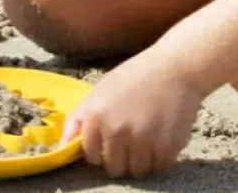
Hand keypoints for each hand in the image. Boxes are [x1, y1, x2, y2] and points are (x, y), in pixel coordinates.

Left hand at [62, 51, 203, 176]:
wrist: (175, 66)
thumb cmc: (136, 76)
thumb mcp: (102, 89)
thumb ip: (81, 118)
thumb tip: (61, 146)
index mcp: (97, 115)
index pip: (91, 156)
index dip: (102, 148)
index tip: (113, 135)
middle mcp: (117, 130)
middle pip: (114, 168)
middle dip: (122, 156)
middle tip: (134, 134)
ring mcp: (142, 140)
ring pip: (137, 171)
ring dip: (142, 158)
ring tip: (149, 132)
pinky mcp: (167, 146)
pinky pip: (159, 167)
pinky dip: (161, 156)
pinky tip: (163, 133)